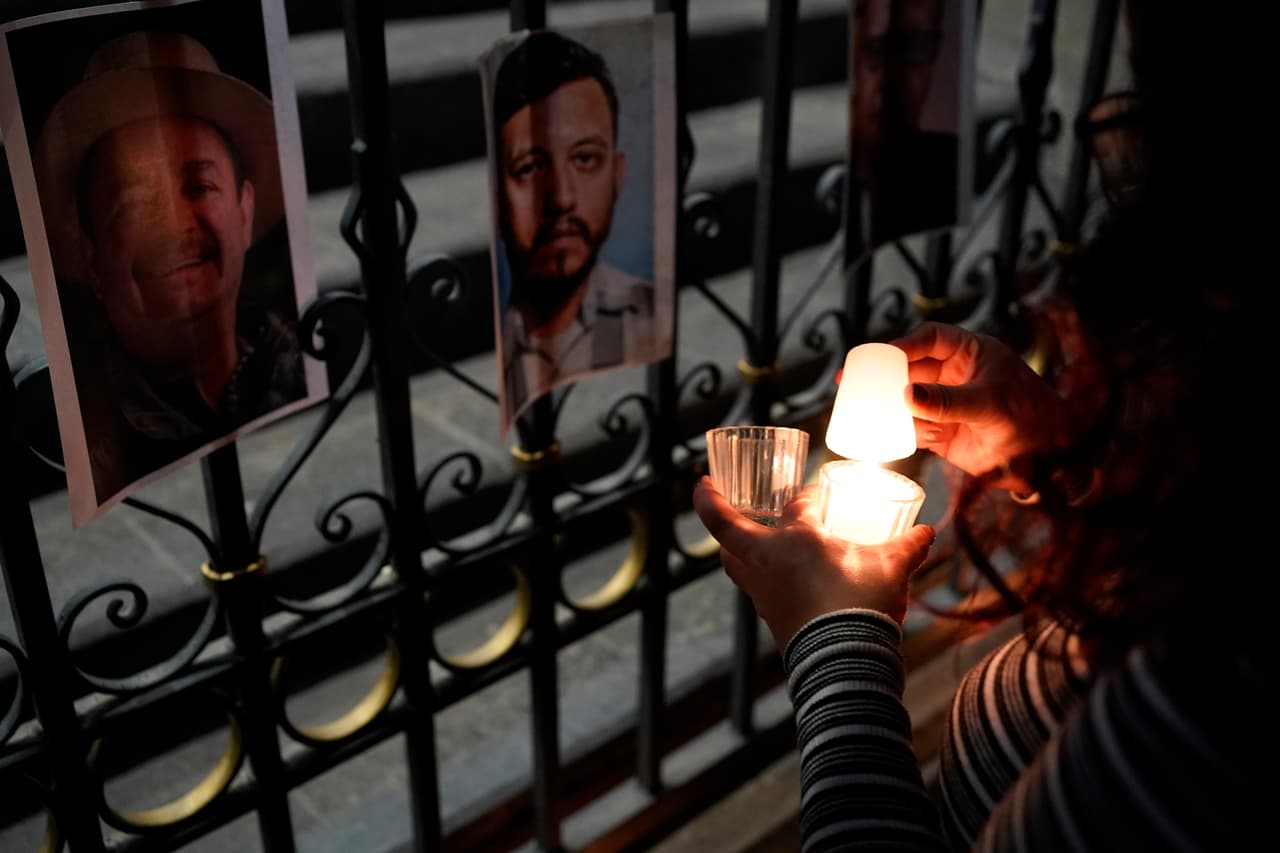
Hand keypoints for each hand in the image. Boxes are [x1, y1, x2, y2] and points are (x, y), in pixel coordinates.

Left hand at [692, 478, 935, 650]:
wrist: (845, 662)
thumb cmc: (862, 604)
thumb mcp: (891, 568)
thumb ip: (909, 546)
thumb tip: (927, 532)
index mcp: (795, 539)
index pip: (797, 504)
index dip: (810, 495)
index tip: (822, 495)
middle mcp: (768, 562)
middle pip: (727, 529)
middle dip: (715, 508)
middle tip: (711, 491)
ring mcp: (764, 593)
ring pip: (733, 563)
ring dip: (733, 548)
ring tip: (738, 538)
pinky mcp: (771, 619)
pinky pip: (755, 591)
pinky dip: (759, 579)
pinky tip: (776, 580)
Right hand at [889, 322, 1069, 485]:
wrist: (1048, 461)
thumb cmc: (1032, 418)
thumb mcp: (990, 402)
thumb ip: (948, 400)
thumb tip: (908, 394)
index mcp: (971, 353)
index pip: (932, 338)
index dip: (906, 343)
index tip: (884, 354)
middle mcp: (955, 376)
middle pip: (912, 368)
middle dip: (891, 377)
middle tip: (863, 384)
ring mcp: (946, 404)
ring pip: (908, 399)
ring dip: (897, 408)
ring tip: (890, 415)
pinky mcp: (942, 433)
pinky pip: (914, 428)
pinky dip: (908, 432)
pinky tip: (921, 436)